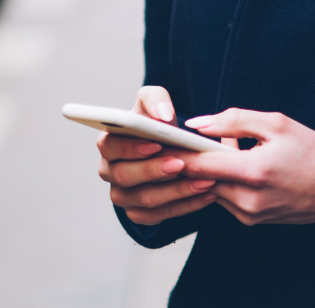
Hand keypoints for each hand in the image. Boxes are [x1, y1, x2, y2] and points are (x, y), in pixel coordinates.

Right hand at [96, 86, 215, 225]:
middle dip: (155, 170)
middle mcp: (109, 171)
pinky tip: (207, 194)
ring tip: (203, 180)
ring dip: (177, 190)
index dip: (130, 147)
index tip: (156, 144)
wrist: (169, 147)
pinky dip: (187, 205)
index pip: (109, 146)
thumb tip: (163, 115)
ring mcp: (122, 196)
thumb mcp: (154, 101)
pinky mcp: (139, 214)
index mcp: (107, 142)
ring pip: (146, 199)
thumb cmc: (156, 123)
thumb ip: (156, 99)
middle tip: (181, 163)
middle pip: (125, 175)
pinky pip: (161, 215)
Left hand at [180, 108, 314, 231]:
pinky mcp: (251, 221)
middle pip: (200, 178)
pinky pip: (224, 197)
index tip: (163, 137)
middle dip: (194, 157)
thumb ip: (233, 120)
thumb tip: (197, 124)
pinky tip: (241, 164)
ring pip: (210, 188)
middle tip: (191, 136)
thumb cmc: (313, 152)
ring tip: (231, 147)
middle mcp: (248, 200)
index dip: (178, 150)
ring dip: (212, 168)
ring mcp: (249, 215)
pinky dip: (225, 180)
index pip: (199, 165)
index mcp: (254, 172)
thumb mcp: (276, 124)